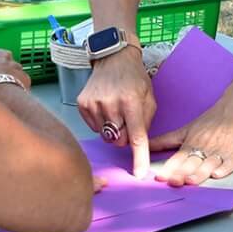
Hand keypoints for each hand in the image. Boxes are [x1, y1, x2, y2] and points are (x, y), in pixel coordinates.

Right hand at [75, 46, 153, 177]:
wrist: (113, 58)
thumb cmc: (134, 78)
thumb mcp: (149, 96)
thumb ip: (146, 121)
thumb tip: (137, 144)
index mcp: (131, 101)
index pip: (136, 136)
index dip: (139, 157)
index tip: (139, 174)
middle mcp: (111, 103)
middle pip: (119, 140)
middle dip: (125, 135)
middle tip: (127, 119)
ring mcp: (94, 104)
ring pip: (106, 136)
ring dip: (113, 129)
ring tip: (115, 109)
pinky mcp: (82, 104)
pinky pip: (94, 128)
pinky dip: (101, 123)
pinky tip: (105, 108)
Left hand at [151, 96, 232, 186]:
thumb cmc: (213, 120)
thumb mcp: (187, 129)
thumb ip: (166, 140)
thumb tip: (145, 145)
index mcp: (192, 143)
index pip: (178, 158)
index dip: (169, 169)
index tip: (159, 178)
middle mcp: (205, 148)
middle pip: (192, 163)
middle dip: (182, 173)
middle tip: (173, 182)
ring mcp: (222, 152)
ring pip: (209, 165)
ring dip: (200, 173)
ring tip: (190, 181)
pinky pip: (230, 163)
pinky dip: (224, 169)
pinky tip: (218, 174)